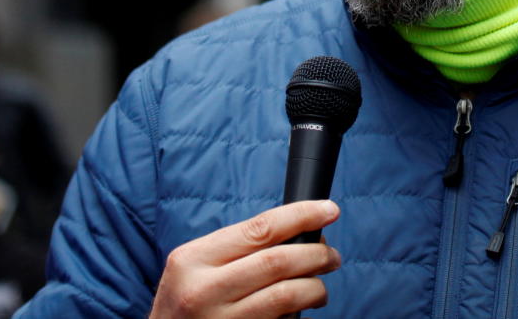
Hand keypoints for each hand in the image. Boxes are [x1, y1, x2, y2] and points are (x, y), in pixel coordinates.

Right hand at [150, 200, 341, 317]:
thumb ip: (237, 250)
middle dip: (316, 254)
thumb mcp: (194, 270)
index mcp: (192, 259)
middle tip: (332, 256)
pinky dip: (297, 314)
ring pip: (285, 295)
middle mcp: (202, 290)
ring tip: (320, 288)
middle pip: (277, 261)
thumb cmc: (185, 306)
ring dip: (315, 287)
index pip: (259, 228)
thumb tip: (299, 231)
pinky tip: (300, 311)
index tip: (329, 209)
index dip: (301, 215)